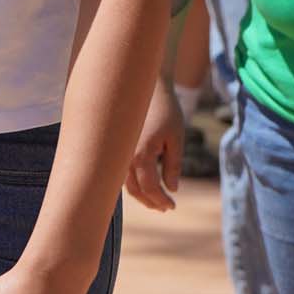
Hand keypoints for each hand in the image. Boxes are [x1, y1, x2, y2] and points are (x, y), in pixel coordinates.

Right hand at [125, 77, 183, 211]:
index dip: (162, 200)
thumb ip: (173, 165)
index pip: (150, 189)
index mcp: (141, 155)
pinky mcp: (117, 147)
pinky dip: (133, 181)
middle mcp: (124, 156)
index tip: (172, 206)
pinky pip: (121, 171)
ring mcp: (118, 152)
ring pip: (125, 183)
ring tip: (155, 199)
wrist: (145, 86)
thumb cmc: (165, 109)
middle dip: (150, 202)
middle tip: (165, 207)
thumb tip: (172, 189)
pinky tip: (144, 183)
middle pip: (135, 190)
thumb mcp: (176, 138)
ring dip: (140, 194)